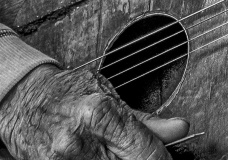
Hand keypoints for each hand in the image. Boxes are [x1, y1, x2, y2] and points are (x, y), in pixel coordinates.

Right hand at [0, 64, 188, 159]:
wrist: (26, 102)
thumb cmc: (71, 92)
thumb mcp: (111, 94)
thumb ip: (147, 120)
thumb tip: (181, 128)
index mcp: (98, 112)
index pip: (143, 152)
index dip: (160, 159)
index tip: (165, 159)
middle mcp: (78, 140)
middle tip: (142, 153)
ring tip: (113, 149)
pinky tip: (100, 154)